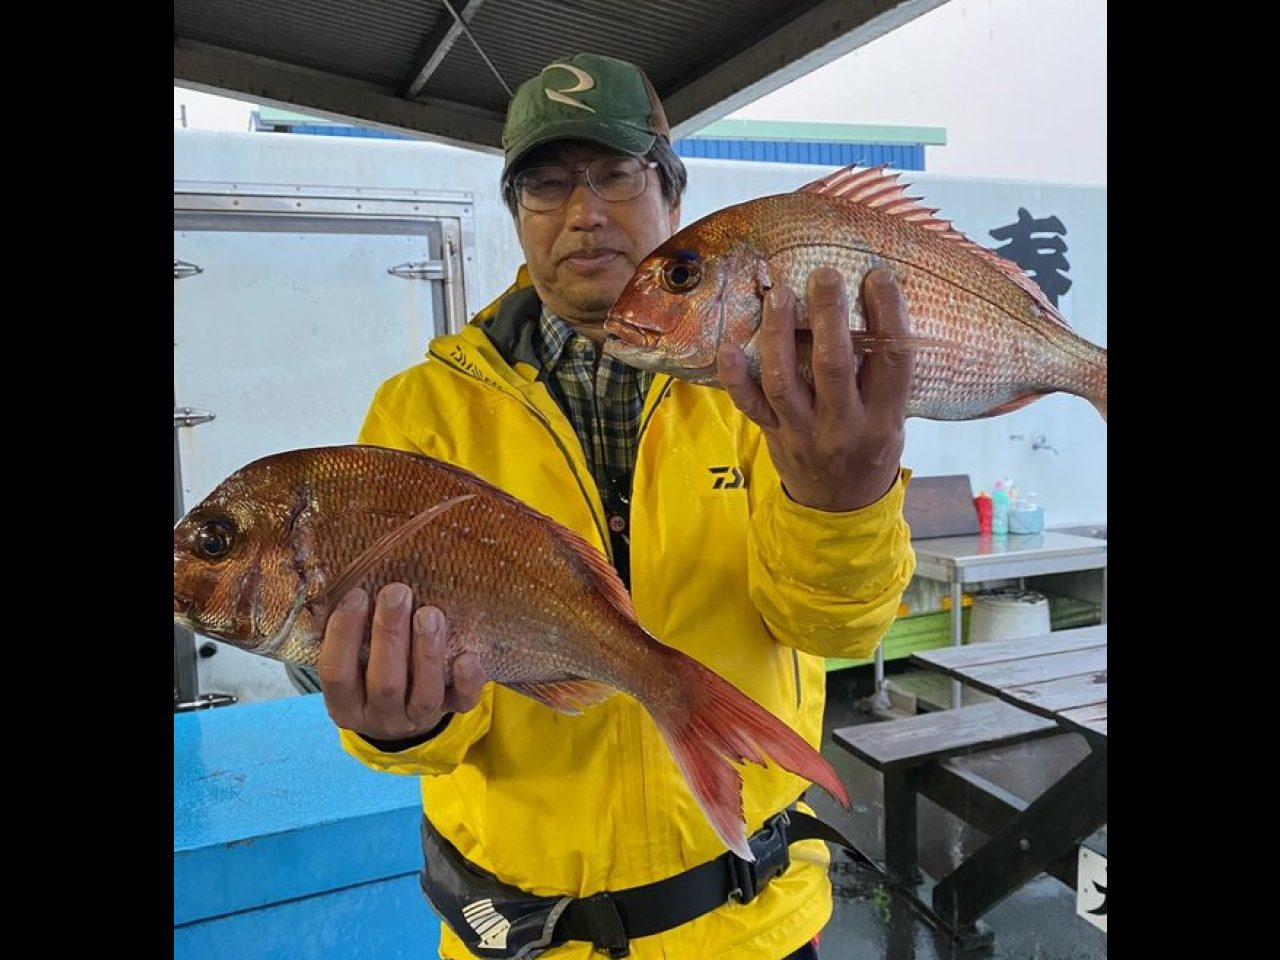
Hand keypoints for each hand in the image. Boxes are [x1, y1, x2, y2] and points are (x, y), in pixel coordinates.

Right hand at [318, 583, 485, 741]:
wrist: (401, 718)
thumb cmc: (369, 672)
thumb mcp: (349, 660)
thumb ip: (347, 632)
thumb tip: (345, 581)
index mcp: (346, 704)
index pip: (336, 673)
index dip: (343, 634)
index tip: (356, 594)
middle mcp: (380, 717)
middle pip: (385, 684)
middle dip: (390, 634)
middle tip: (397, 592)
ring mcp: (417, 719)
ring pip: (425, 695)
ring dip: (427, 651)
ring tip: (430, 612)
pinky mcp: (452, 712)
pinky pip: (462, 703)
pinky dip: (467, 681)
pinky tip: (467, 656)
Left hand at [717, 267, 911, 511]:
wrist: (839, 506)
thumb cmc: (869, 447)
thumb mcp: (893, 418)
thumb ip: (883, 374)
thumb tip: (876, 303)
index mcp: (884, 420)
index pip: (892, 360)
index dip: (888, 314)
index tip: (878, 276)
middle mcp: (844, 427)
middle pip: (834, 365)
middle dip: (828, 315)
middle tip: (824, 275)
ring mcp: (804, 433)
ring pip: (785, 380)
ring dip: (779, 334)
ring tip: (779, 294)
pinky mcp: (773, 435)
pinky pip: (750, 404)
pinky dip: (735, 376)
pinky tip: (728, 344)